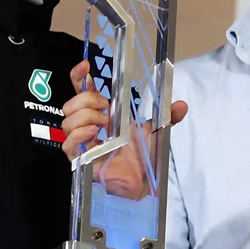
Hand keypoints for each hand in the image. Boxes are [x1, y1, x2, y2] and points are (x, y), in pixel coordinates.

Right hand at [60, 60, 187, 200]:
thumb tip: (182, 105)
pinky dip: (79, 135)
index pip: (81, 90)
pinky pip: (68, 144)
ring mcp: (82, 143)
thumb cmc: (142, 157)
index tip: (86, 65)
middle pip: (70, 104)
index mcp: (100, 114)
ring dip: (86, 116)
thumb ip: (167, 116)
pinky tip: (94, 134)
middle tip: (107, 107)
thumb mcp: (155, 132)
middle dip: (87, 99)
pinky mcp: (80, 160)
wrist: (142, 183)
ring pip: (67, 121)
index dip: (79, 76)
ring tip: (106, 124)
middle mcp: (87, 127)